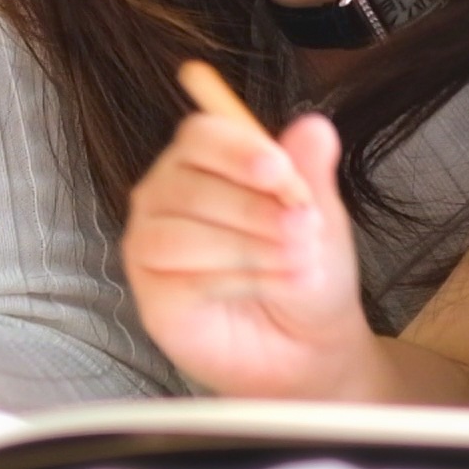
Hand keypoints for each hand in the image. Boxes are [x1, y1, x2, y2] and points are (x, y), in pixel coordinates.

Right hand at [121, 104, 377, 399]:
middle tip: (309, 230)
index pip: (200, 136)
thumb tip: (314, 127)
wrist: (309, 342)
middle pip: (190, 185)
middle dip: (257, 210)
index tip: (281, 172)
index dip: (239, 151)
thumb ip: (310, 172)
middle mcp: (164, 196)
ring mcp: (151, 246)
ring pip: (185, 236)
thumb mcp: (318, 215)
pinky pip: (186, 281)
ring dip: (251, 248)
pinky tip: (282, 284)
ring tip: (303, 262)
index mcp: (200, 162)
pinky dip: (242, 281)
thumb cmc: (304, 266)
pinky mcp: (154, 297)